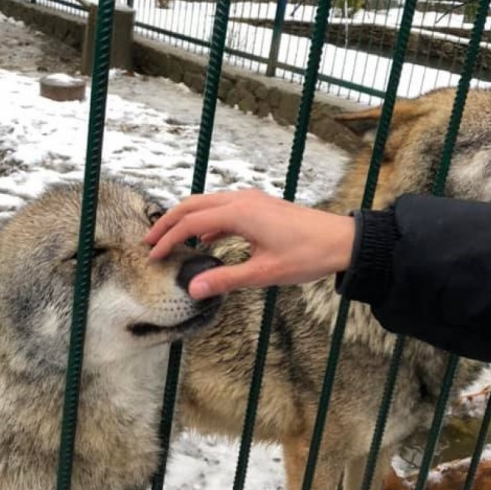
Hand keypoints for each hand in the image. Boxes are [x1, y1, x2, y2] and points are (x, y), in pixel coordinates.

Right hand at [144, 189, 355, 298]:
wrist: (342, 241)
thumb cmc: (307, 256)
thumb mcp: (263, 273)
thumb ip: (225, 279)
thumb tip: (192, 289)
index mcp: (239, 213)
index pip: (191, 223)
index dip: (168, 239)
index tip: (153, 255)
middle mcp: (241, 200)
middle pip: (192, 205)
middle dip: (168, 223)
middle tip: (148, 241)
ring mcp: (251, 200)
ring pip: (206, 204)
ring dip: (186, 220)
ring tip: (170, 239)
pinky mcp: (259, 206)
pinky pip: (223, 208)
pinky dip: (207, 221)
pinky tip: (205, 240)